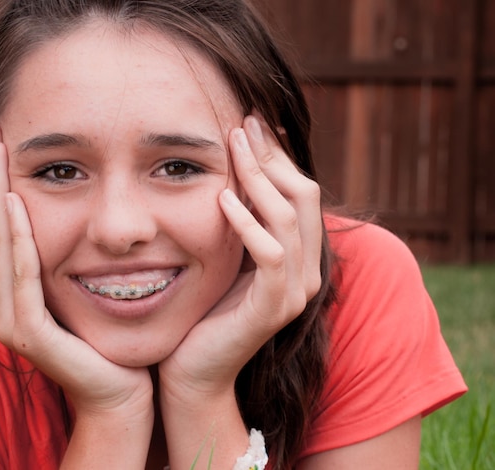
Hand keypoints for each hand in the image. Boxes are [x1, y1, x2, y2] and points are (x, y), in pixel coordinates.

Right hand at [0, 121, 152, 415]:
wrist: (124, 389)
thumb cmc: (110, 333)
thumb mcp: (84, 280)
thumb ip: (69, 249)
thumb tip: (78, 199)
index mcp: (9, 287)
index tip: (1, 136)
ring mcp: (8, 319)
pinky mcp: (28, 334)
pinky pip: (20, 277)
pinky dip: (18, 240)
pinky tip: (17, 203)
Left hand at [158, 113, 321, 399]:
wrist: (192, 368)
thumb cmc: (202, 309)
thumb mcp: (224, 254)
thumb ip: (238, 221)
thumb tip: (229, 171)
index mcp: (297, 255)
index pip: (299, 191)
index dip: (278, 155)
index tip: (252, 123)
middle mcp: (306, 271)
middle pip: (304, 195)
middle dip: (272, 156)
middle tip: (242, 124)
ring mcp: (295, 291)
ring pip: (290, 218)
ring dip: (260, 178)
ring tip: (234, 146)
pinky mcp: (275, 308)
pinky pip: (271, 254)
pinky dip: (249, 223)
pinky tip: (221, 200)